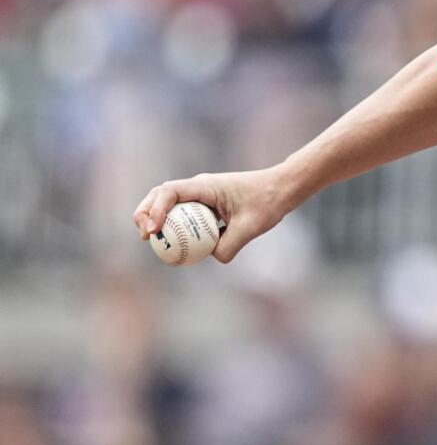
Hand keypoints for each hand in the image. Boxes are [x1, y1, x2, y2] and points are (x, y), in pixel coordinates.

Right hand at [132, 167, 297, 262]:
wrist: (282, 189)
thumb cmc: (268, 203)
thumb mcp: (250, 227)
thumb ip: (229, 245)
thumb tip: (211, 258)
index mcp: (205, 186)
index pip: (169, 192)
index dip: (155, 210)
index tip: (153, 231)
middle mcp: (199, 187)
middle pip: (160, 195)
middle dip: (145, 213)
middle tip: (145, 236)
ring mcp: (201, 195)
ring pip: (168, 203)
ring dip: (156, 218)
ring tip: (152, 240)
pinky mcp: (206, 204)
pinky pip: (183, 214)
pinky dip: (173, 225)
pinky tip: (175, 245)